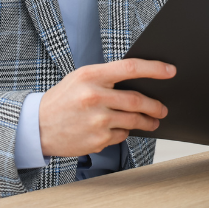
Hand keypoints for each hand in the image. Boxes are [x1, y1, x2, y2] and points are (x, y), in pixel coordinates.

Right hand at [38, 58, 174, 157]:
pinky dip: (125, 132)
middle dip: (155, 105)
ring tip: (153, 121)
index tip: (171, 71)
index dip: (155, 69)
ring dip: (148, 122)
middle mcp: (94, 97)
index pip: (131, 68)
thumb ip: (108, 77)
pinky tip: (120, 129)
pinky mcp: (97, 139)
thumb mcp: (81, 78)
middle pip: (137, 100)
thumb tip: (141, 80)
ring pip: (134, 120)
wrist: (37, 126)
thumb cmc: (63, 99)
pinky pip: (122, 135)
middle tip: (163, 108)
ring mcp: (96, 120)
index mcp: (91, 76)